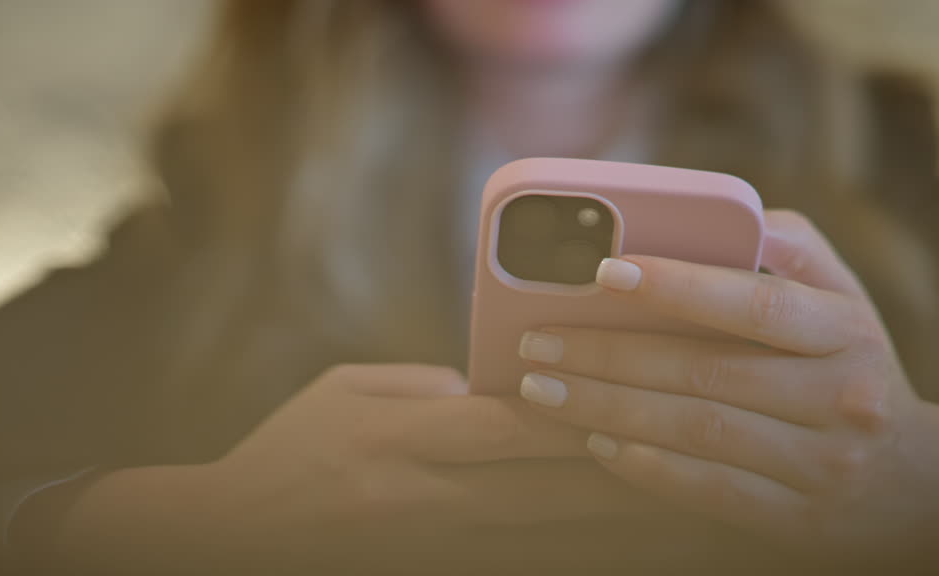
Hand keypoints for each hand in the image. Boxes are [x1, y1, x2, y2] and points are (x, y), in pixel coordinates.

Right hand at [208, 363, 657, 566]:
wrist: (236, 541)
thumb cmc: (292, 448)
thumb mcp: (346, 390)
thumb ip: (429, 382)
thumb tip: (499, 385)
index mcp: (401, 440)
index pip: (506, 426)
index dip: (577, 412)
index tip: (643, 391)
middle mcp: (426, 499)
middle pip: (547, 491)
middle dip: (627, 471)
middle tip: (702, 449)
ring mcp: (436, 549)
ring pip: (551, 542)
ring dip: (624, 528)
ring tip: (698, 512)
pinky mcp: (441, 571)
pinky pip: (528, 569)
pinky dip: (583, 559)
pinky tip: (631, 550)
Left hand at [517, 210, 938, 566]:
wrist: (913, 482)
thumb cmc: (848, 360)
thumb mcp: (839, 295)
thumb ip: (784, 245)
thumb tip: (715, 214)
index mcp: (847, 328)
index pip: (757, 302)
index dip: (680, 286)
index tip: (604, 271)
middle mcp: (842, 396)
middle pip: (707, 372)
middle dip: (609, 355)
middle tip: (538, 342)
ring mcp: (822, 464)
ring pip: (696, 432)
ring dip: (608, 409)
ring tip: (544, 391)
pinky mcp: (797, 518)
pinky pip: (706, 490)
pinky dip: (643, 465)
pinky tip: (595, 441)